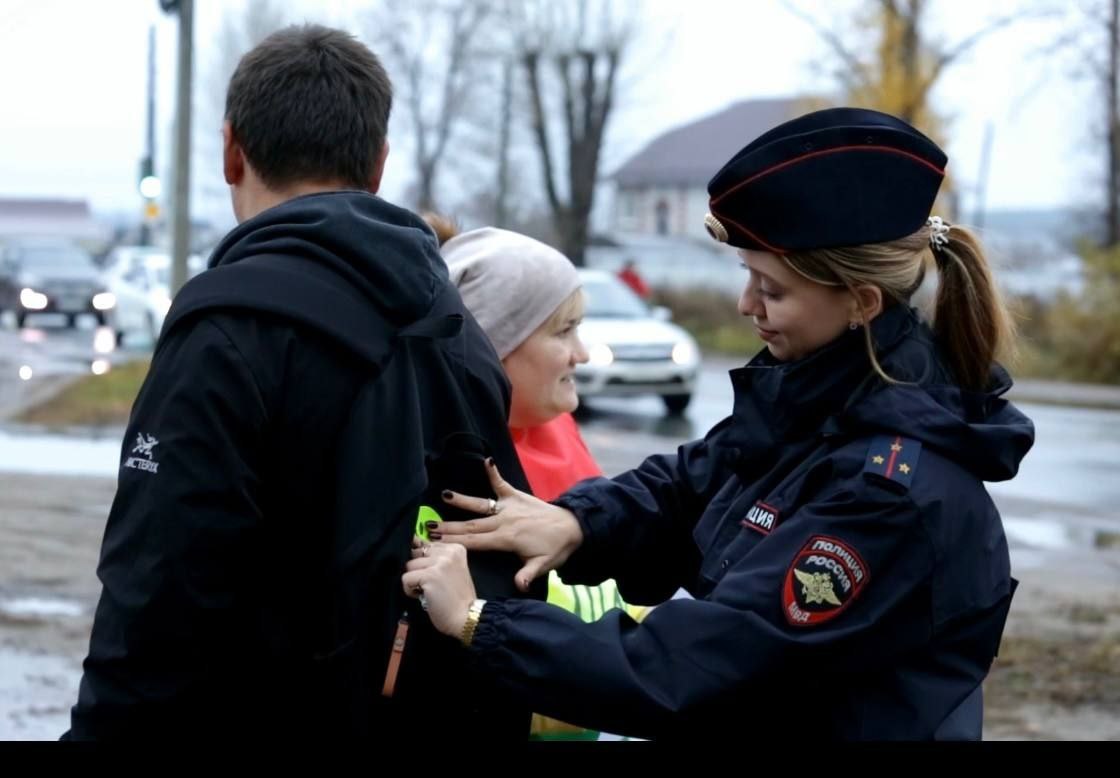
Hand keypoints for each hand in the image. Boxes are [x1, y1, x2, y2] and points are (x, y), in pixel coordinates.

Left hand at [402, 538, 476, 638]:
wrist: (466, 617)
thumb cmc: (457, 598)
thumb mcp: (452, 570)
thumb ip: (437, 557)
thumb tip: (413, 543)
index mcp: (456, 548)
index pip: (426, 544)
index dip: (424, 562)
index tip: (434, 575)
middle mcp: (448, 552)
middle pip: (415, 553)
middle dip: (418, 569)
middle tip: (432, 584)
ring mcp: (439, 563)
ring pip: (409, 565)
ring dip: (414, 580)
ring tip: (428, 591)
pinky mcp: (429, 576)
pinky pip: (405, 579)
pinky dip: (409, 590)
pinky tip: (424, 596)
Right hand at [437, 459, 583, 590]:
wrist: (574, 527)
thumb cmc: (556, 548)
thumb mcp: (543, 565)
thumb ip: (527, 574)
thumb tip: (518, 587)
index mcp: (506, 539)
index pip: (475, 543)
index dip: (454, 544)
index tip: (436, 544)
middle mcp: (504, 521)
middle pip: (471, 525)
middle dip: (449, 527)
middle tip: (428, 527)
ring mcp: (509, 507)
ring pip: (480, 505)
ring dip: (463, 501)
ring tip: (445, 495)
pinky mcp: (516, 496)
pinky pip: (502, 484)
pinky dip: (494, 473)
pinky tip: (487, 461)